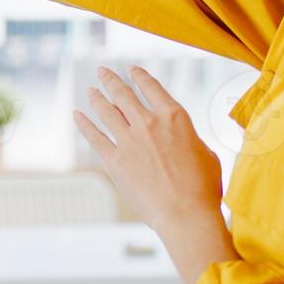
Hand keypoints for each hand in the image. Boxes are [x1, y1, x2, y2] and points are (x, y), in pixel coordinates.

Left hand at [75, 65, 236, 283]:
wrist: (185, 214)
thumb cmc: (203, 188)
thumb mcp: (206, 153)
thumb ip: (189, 139)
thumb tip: (182, 138)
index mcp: (175, 117)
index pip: (151, 87)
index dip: (139, 76)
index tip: (130, 70)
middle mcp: (149, 123)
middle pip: (124, 94)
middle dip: (111, 80)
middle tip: (102, 72)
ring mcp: (129, 140)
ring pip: (107, 111)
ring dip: (96, 98)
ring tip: (90, 91)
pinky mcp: (114, 160)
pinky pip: (94, 136)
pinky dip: (84, 123)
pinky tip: (77, 115)